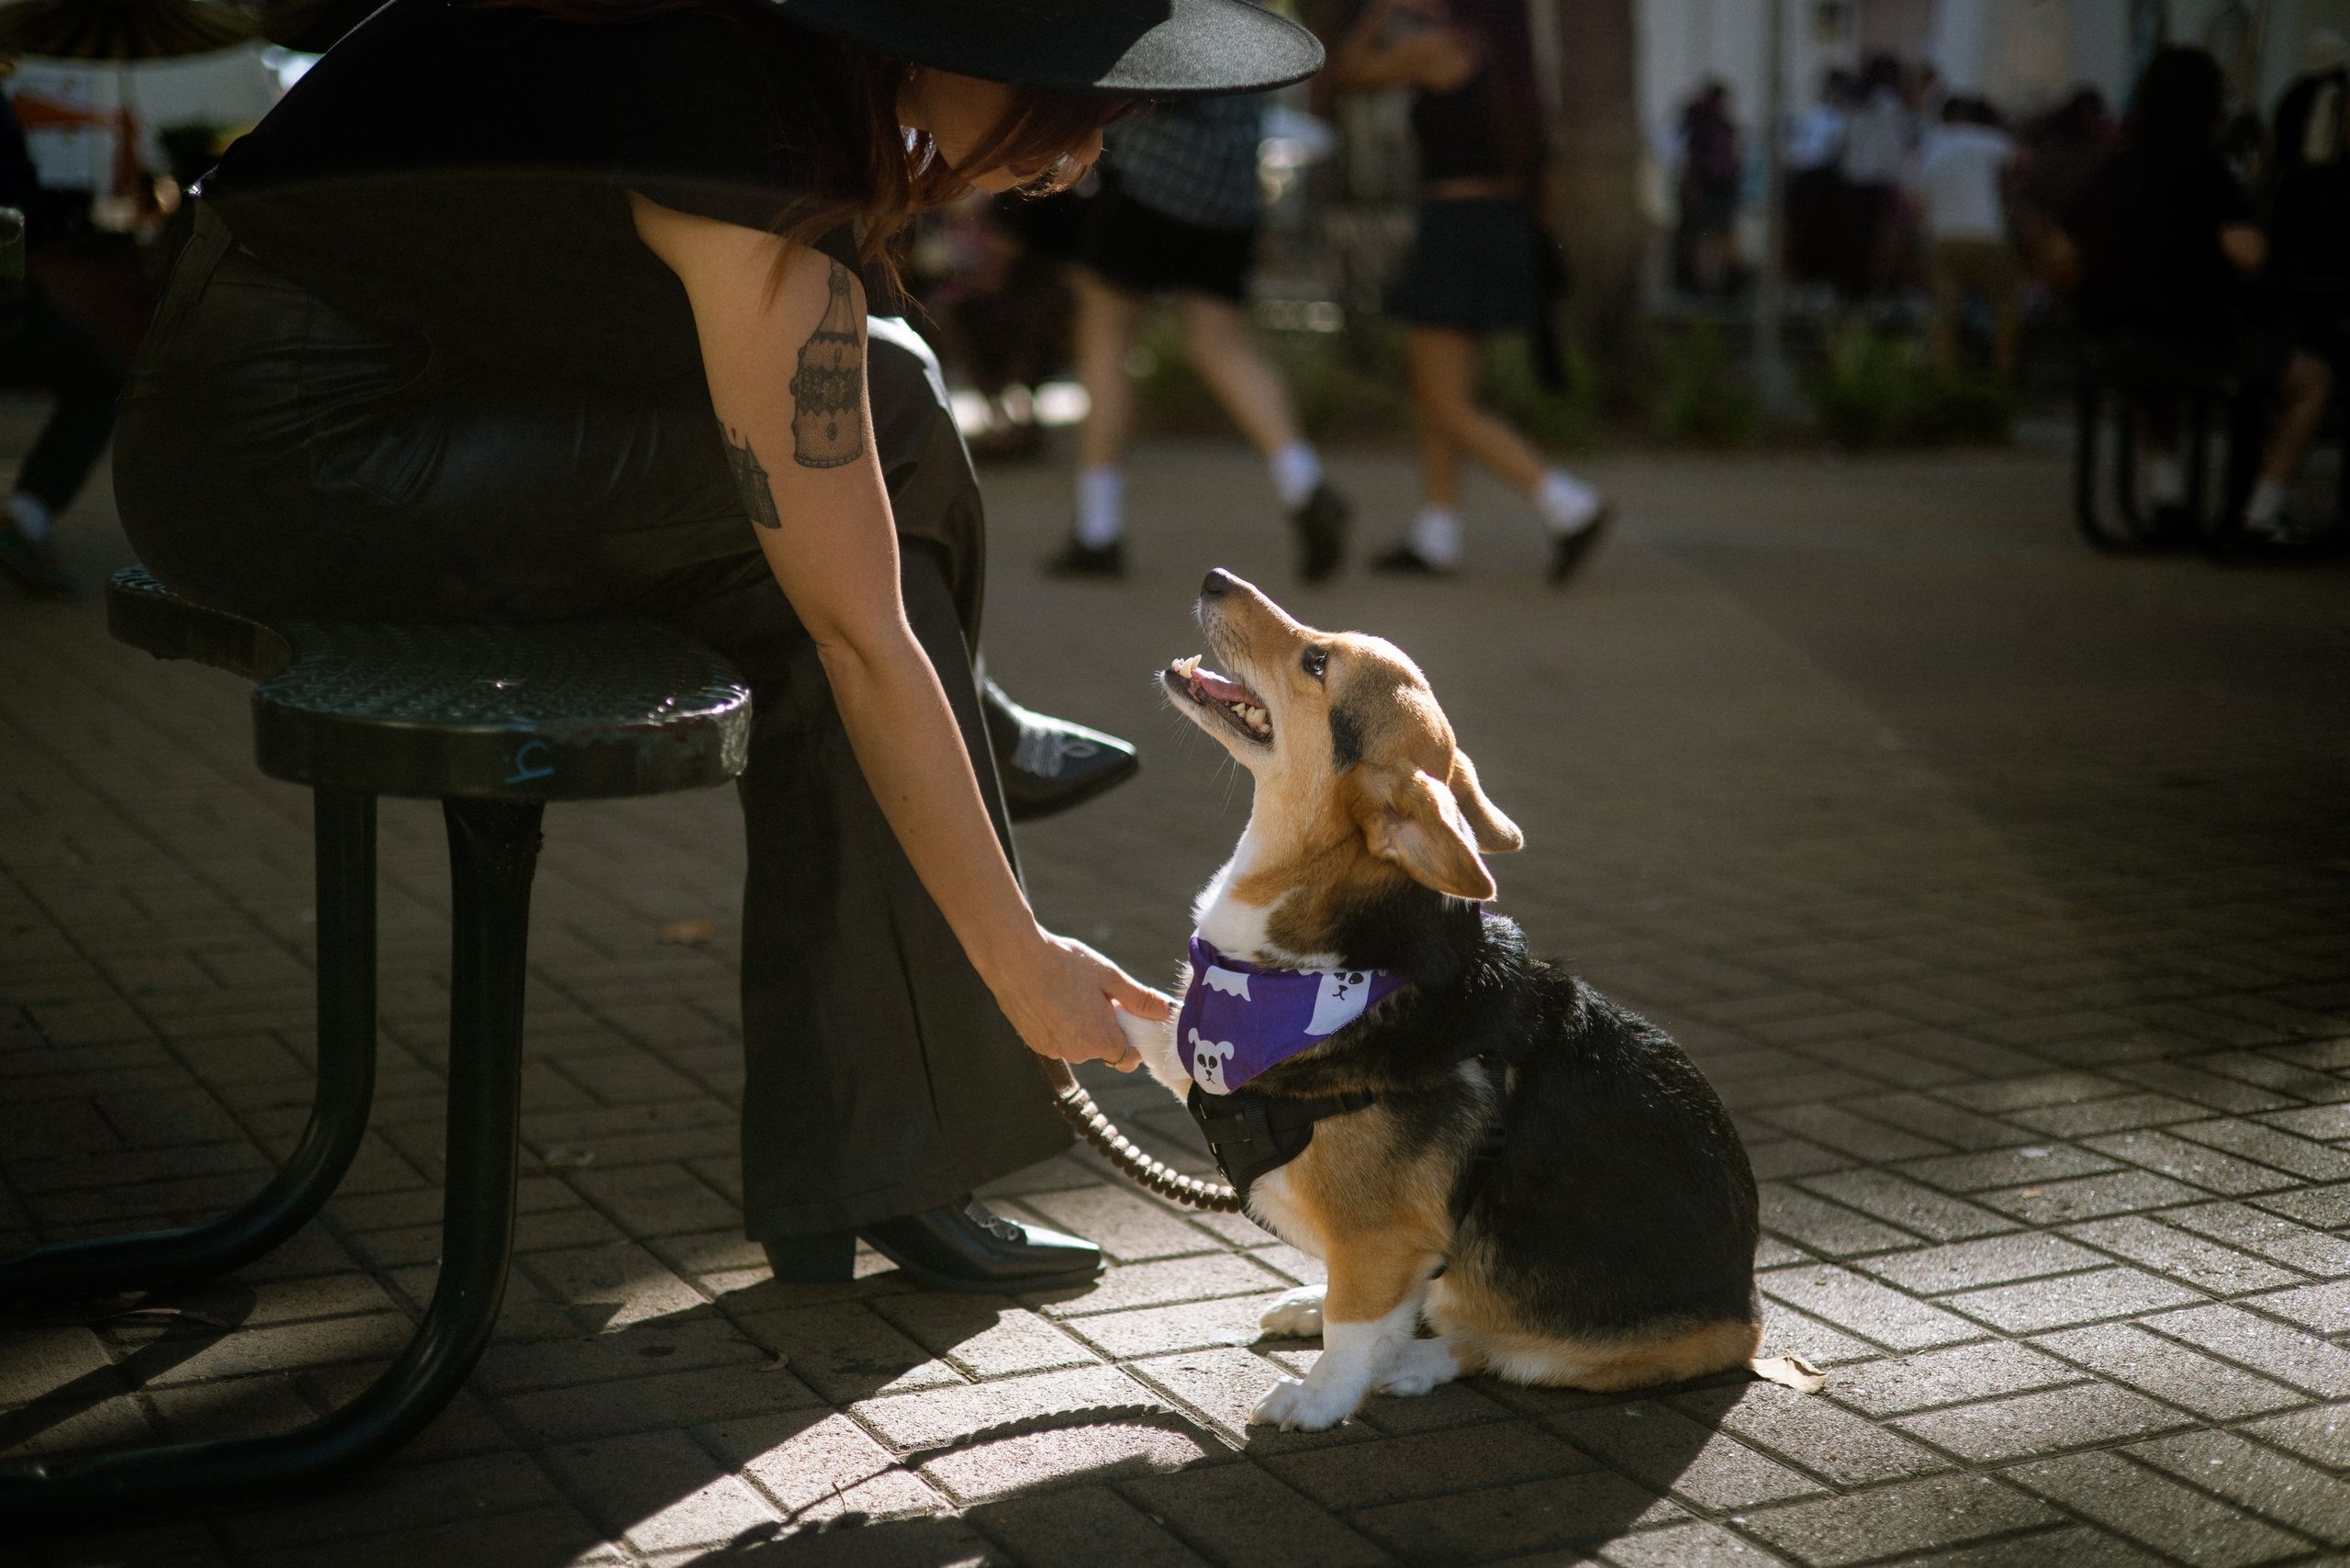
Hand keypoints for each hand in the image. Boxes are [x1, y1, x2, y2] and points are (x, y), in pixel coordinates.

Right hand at [994, 928, 1170, 1072]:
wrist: (1014, 958)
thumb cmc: (1064, 963)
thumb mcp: (1110, 977)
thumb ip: (1140, 999)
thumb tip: (1166, 1012)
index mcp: (1101, 1041)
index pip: (1129, 1059)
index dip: (1133, 1041)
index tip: (1128, 1018)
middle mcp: (1077, 1053)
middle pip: (1104, 1050)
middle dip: (1107, 1029)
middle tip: (1099, 997)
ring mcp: (1053, 1050)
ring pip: (1079, 1045)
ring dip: (1082, 1028)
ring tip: (1072, 994)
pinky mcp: (1035, 1043)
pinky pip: (1058, 1040)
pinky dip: (1061, 1026)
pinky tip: (1053, 1000)